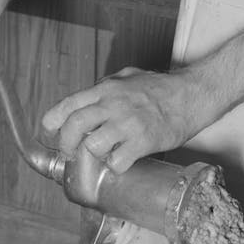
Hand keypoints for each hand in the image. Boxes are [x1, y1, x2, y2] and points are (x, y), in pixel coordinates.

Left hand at [41, 67, 197, 174]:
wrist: (193, 95)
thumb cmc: (163, 87)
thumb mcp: (130, 77)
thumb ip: (108, 86)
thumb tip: (92, 96)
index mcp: (107, 89)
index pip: (67, 105)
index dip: (52, 122)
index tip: (50, 133)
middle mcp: (113, 105)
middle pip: (74, 127)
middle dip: (67, 144)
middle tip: (71, 153)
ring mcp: (127, 124)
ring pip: (93, 147)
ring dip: (93, 156)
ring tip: (102, 156)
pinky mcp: (143, 141)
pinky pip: (117, 162)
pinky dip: (115, 166)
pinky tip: (123, 162)